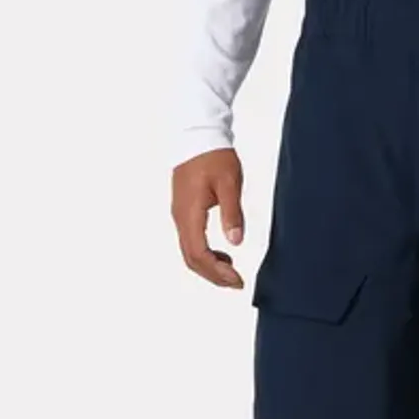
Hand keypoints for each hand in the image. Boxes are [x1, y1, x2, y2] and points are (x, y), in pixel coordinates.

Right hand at [172, 147, 246, 288]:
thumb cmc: (214, 157)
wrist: (197, 136)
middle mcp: (180, 218)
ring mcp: (180, 215)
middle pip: (191, 259)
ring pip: (189, 252)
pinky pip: (191, 241)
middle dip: (213, 276)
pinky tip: (223, 254)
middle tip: (237, 283)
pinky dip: (205, 254)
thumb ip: (232, 213)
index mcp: (189, 213)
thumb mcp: (230, 183)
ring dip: (209, 267)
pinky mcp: (184, 211)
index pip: (199, 254)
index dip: (217, 272)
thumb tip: (236, 242)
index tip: (238, 280)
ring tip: (232, 272)